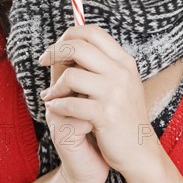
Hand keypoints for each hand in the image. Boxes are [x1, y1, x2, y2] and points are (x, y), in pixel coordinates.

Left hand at [39, 25, 157, 174]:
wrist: (139, 150)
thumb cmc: (123, 115)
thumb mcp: (120, 82)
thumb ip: (101, 63)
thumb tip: (68, 45)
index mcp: (124, 61)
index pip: (92, 32)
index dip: (70, 35)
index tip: (56, 46)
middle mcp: (121, 72)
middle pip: (78, 47)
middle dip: (55, 52)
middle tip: (43, 61)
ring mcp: (115, 93)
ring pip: (71, 75)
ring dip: (54, 86)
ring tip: (50, 95)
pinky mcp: (106, 114)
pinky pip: (70, 104)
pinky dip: (57, 105)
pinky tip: (54, 108)